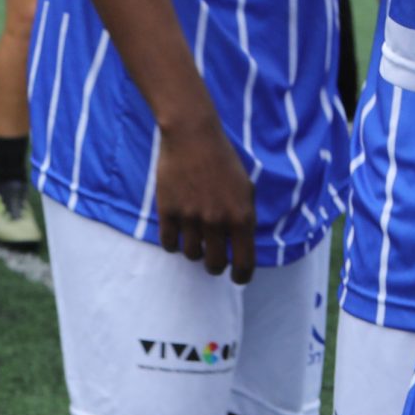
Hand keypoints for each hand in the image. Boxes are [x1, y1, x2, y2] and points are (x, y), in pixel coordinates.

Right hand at [153, 117, 258, 282]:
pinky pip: (168, 242)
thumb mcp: (247, 188)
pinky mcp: (167, 209)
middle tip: (212, 260)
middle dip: (215, 265)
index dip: (242, 276)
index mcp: (242, 217)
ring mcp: (190, 216)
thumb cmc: (223, 160)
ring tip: (194, 242)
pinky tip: (176, 236)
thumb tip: (241, 243)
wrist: (192, 136)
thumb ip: (245, 217)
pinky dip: (172, 244)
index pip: (244, 263)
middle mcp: (217, 221)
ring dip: (194, 252)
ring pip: (191, 254)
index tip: (237, 278)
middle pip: (215, 263)